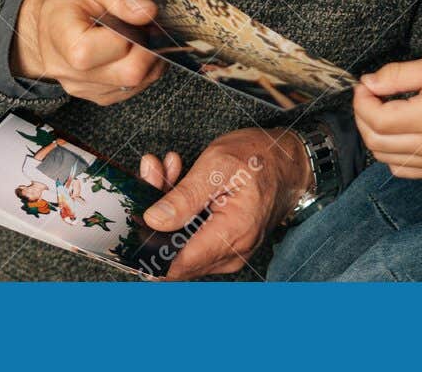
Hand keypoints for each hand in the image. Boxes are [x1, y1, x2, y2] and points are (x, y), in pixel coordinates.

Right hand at [11, 0, 165, 104]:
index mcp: (60, 36)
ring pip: (135, 83)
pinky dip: (144, 69)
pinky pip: (133, 89)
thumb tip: (146, 13)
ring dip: (149, 58)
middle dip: (147, 48)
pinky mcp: (99, 95)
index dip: (125, 35)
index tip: (134, 18)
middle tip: (146, 26)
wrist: (52, 17)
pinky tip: (134, 48)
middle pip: (126, 73)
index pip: (92, 52)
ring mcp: (84, 87)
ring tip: (138, 34)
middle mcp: (68, 70)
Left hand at [140, 129, 309, 279]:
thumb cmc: (261, 157)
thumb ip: (185, 196)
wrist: (290, 160)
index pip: (177, 264)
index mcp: (232, 233)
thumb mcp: (218, 164)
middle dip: (155, 217)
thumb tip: (153, 221)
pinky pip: (191, 238)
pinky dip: (179, 213)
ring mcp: (228, 251)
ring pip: (179, 244)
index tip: (131, 221)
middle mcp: (231, 252)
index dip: (147, 249)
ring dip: (166, 211)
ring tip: (168, 171)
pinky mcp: (224, 245)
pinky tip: (178, 183)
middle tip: (153, 173)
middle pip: (174, 252)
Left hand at [354, 57, 421, 177]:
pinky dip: (389, 152)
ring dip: (374, 135)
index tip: (365, 85)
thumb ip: (398, 75)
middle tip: (369, 96)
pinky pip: (401, 169)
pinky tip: (397, 132)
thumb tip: (368, 83)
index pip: (378, 119)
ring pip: (384, 158)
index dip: (362, 101)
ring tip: (381, 111)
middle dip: (362, 117)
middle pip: (376, 141)